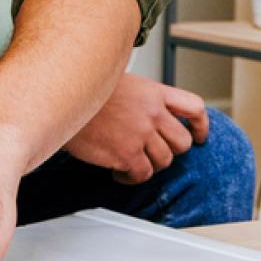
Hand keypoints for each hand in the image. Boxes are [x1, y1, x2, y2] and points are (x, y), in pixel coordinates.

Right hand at [64, 74, 208, 182]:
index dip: (200, 125)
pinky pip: (142, 175)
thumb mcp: (118, 82)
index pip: (194, 108)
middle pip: (182, 142)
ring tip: (130, 163)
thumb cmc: (83, 91)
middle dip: (170, 151)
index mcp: (154, 92)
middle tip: (153, 153)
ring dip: (149, 165)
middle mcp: (152, 113)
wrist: (60, 99)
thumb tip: (146, 116)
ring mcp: (141, 134)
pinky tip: (118, 172)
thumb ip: (140, 99)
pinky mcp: (127, 154)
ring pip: (164, 161)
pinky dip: (131, 178)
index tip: (199, 136)